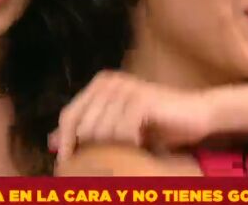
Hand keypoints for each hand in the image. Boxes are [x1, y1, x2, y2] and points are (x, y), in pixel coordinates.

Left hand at [51, 71, 210, 161]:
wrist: (197, 114)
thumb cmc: (157, 124)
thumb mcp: (116, 128)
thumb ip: (86, 131)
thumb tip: (51, 143)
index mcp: (99, 84)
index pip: (68, 115)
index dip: (64, 141)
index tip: (64, 165)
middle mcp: (109, 82)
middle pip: (82, 125)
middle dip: (90, 149)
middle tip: (104, 163)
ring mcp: (125, 88)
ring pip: (101, 130)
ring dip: (114, 147)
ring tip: (131, 146)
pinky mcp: (141, 99)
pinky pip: (122, 131)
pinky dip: (131, 143)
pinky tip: (142, 142)